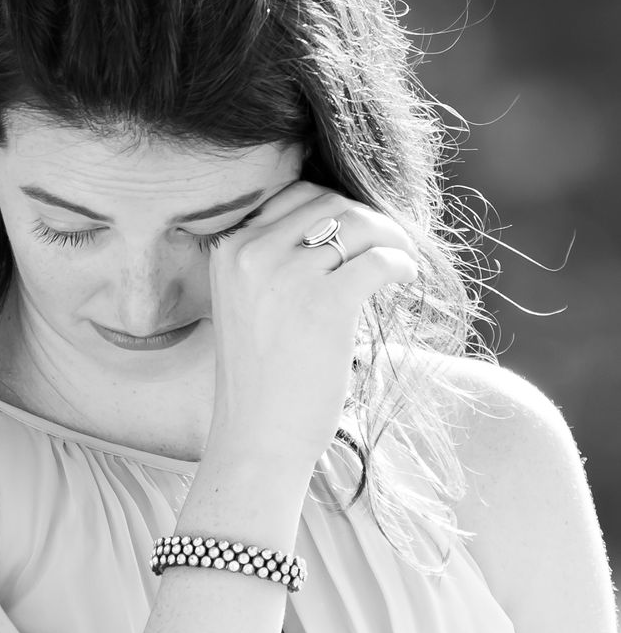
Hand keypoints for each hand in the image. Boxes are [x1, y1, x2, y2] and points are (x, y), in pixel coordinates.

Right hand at [205, 180, 419, 466]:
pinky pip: (378, 260)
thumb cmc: (258, 378)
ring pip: (358, 224)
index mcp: (228, 249)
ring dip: (390, 236)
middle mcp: (251, 254)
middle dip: (365, 216)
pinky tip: (404, 277)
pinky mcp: (325, 304)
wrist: (256, 436)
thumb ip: (271, 262)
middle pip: (328, 201)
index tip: (356, 229)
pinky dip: (400, 263)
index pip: (292, 195)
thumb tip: (336, 225)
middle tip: (387, 242)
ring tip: (401, 258)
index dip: (334, 205)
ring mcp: (286, 277)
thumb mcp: (245, 303)